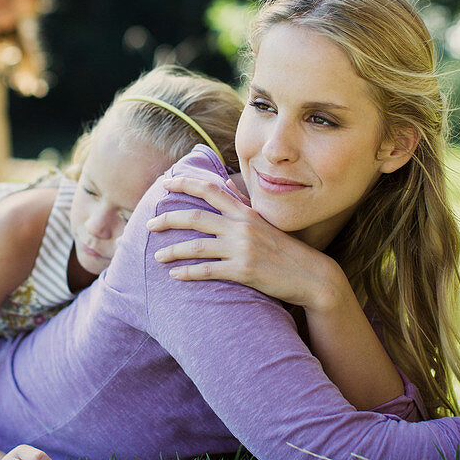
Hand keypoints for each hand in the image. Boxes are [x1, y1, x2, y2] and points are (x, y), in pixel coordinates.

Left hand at [147, 175, 348, 312]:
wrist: (312, 276)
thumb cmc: (284, 250)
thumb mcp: (264, 223)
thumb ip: (241, 208)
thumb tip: (223, 188)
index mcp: (245, 212)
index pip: (210, 190)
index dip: (185, 184)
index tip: (164, 183)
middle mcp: (242, 227)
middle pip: (195, 217)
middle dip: (167, 219)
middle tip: (147, 223)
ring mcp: (242, 249)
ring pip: (197, 247)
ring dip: (172, 251)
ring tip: (156, 255)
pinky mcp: (244, 272)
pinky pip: (208, 271)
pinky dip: (188, 273)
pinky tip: (174, 275)